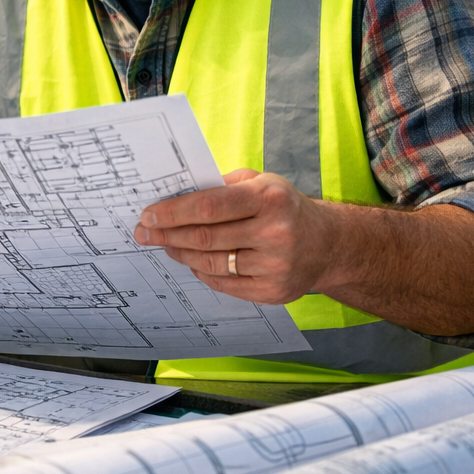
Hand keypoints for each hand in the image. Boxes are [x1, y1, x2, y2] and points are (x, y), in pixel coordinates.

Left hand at [131, 169, 335, 303]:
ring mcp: (275, 266)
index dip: (173, 212)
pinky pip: (223, 283)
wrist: (328, 244)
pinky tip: (190, 260)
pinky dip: (201, 271)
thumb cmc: (284, 208)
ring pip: (210, 263)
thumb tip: (175, 195)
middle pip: (205, 238)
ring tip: (165, 245)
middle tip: (144, 233)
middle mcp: (275, 233)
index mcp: (270, 199)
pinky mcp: (273, 291)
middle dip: (167, 235)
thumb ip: (221, 185)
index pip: (209, 207)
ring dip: (180, 253)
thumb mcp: (261, 182)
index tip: (148, 215)